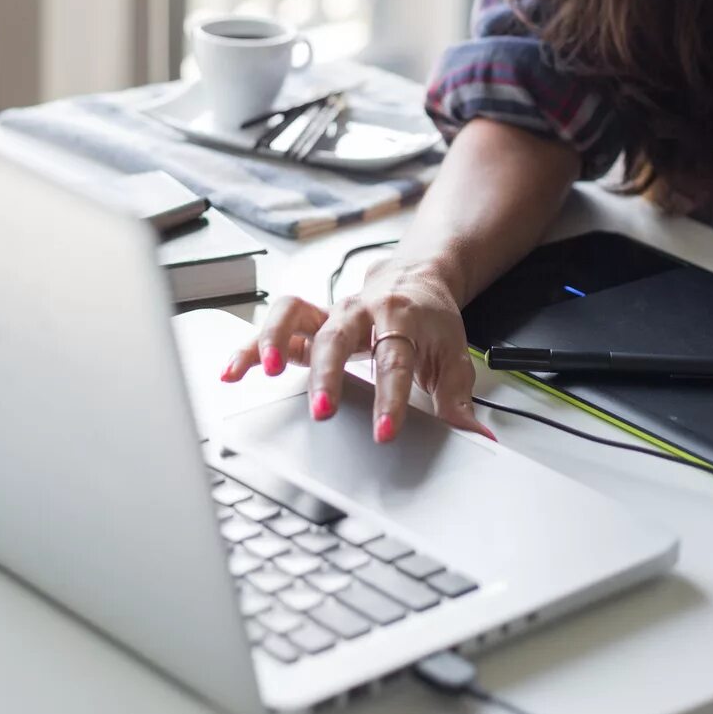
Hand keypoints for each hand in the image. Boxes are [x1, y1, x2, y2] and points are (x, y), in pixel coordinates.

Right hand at [220, 259, 496, 442]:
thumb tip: (478, 439)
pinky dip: (252, 346)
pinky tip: (234, 370)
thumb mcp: (455, 356)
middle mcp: (361, 311)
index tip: (384, 432)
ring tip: (268, 373)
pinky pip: (274, 324)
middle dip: (327, 375)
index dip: (389, 399)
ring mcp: (330, 312)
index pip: (396, 362)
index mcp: (403, 318)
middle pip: (338, 339)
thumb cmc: (432, 319)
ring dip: (277, 343)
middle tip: (321, 410)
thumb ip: (459, 400)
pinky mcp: (310, 320)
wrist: (417, 275)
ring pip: (294, 317)